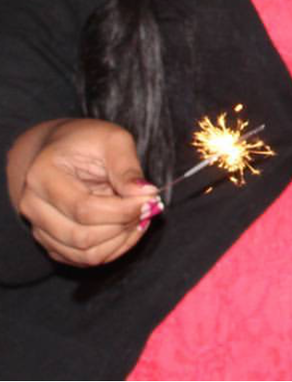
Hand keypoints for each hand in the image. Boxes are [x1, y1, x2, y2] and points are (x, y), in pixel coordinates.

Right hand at [7, 118, 162, 266]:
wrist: (60, 149)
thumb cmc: (87, 141)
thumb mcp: (112, 139)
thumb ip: (127, 167)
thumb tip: (146, 194)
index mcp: (42, 176)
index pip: (84, 209)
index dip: (122, 210)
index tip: (151, 200)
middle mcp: (33, 206)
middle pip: (82, 236)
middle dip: (123, 226)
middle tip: (149, 208)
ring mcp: (39, 228)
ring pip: (83, 254)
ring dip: (120, 241)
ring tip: (141, 217)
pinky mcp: (51, 242)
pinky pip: (83, 259)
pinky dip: (112, 249)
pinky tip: (128, 228)